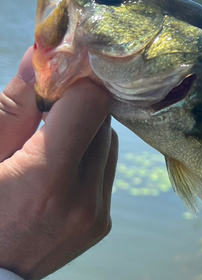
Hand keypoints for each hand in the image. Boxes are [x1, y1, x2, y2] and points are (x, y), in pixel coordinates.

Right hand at [0, 47, 117, 279]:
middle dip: (77, 111)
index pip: (92, 103)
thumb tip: (41, 54)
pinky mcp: (102, 225)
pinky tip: (57, 177)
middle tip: (44, 117)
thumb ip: (14, 104)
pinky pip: (106, 176)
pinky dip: (88, 165)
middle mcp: (84, 199)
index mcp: (48, 178)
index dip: (73, 87)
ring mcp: (97, 216)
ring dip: (85, 137)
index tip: (52, 87)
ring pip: (110, 147)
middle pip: (104, 123)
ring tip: (48, 149)